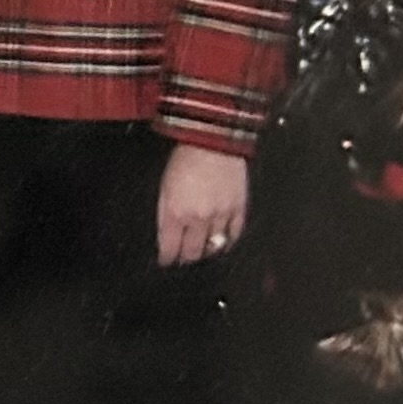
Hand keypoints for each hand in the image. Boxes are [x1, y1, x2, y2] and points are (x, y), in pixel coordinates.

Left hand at [157, 143, 247, 265]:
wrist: (211, 141)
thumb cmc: (184, 159)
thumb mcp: (164, 186)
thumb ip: (164, 213)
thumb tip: (166, 235)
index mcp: (175, 212)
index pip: (170, 247)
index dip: (168, 258)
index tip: (167, 262)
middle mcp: (198, 218)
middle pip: (193, 252)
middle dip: (186, 259)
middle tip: (184, 259)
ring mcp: (220, 216)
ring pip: (214, 247)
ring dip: (206, 251)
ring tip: (202, 252)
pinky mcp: (238, 210)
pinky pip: (234, 235)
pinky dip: (228, 242)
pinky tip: (223, 243)